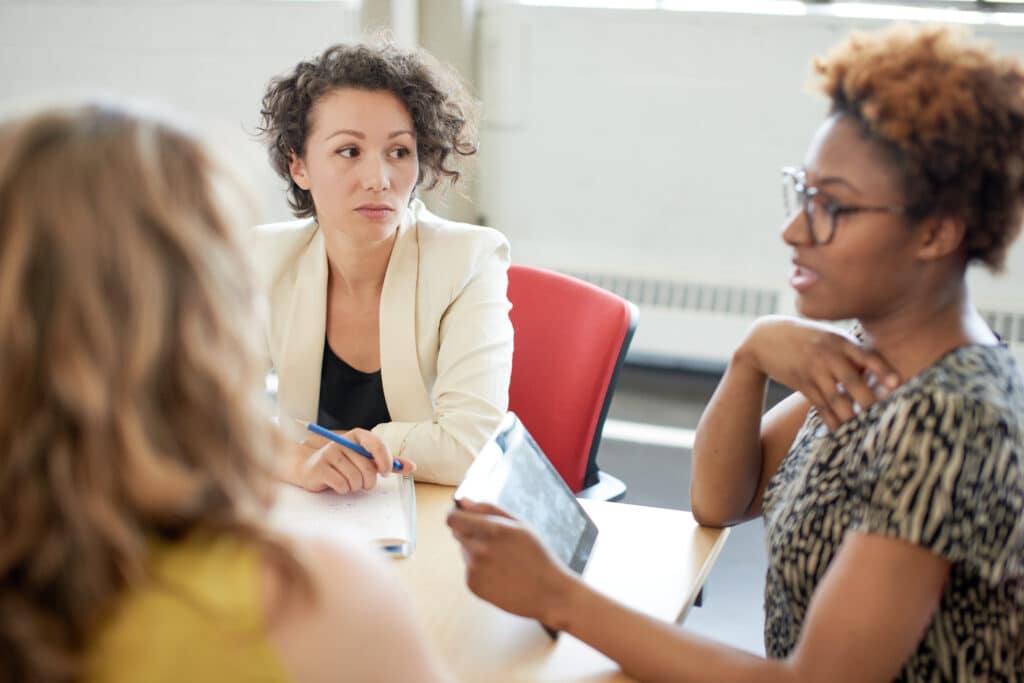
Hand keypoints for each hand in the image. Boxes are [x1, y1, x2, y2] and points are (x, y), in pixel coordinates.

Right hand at [293, 428, 414, 493]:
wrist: (310, 468)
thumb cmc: (343, 464)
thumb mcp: (366, 459)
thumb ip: (388, 462)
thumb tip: (412, 466)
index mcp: (357, 435)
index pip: (377, 444)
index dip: (385, 461)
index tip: (385, 473)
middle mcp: (342, 441)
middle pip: (367, 467)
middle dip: (369, 481)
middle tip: (364, 484)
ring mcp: (329, 454)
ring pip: (355, 479)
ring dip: (355, 487)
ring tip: (349, 482)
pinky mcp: (319, 468)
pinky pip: (341, 485)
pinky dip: (343, 489)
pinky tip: (338, 485)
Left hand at [446, 500, 575, 626]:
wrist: (548, 594)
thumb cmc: (537, 556)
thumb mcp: (520, 525)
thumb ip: (488, 509)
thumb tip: (463, 501)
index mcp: (493, 530)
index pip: (453, 518)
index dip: (454, 514)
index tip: (460, 515)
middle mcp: (479, 549)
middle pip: (457, 533)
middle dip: (470, 533)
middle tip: (496, 543)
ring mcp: (474, 569)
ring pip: (464, 551)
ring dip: (476, 552)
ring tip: (503, 561)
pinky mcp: (472, 585)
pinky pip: (469, 569)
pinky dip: (480, 570)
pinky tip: (500, 575)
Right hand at [738, 316, 900, 430]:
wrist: (765, 338)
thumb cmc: (806, 336)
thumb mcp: (828, 335)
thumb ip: (851, 351)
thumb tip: (880, 371)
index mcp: (839, 340)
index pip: (866, 355)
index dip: (882, 369)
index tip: (897, 383)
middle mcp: (827, 354)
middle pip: (852, 380)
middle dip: (869, 399)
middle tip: (884, 416)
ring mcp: (813, 369)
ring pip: (835, 397)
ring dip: (850, 415)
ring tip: (864, 429)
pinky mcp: (801, 383)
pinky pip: (819, 404)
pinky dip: (830, 419)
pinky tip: (840, 429)